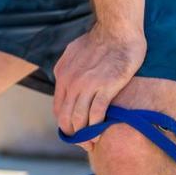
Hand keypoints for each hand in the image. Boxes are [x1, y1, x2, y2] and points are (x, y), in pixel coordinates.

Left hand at [53, 22, 146, 139]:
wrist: (117, 30)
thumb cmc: (101, 40)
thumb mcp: (75, 53)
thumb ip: (70, 70)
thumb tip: (68, 83)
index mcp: (62, 74)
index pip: (58, 108)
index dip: (65, 125)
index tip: (75, 134)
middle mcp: (70, 81)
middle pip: (66, 117)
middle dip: (74, 135)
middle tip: (85, 144)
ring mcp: (87, 84)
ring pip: (80, 119)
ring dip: (86, 135)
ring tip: (93, 142)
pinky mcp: (105, 86)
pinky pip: (97, 113)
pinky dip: (98, 127)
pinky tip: (102, 132)